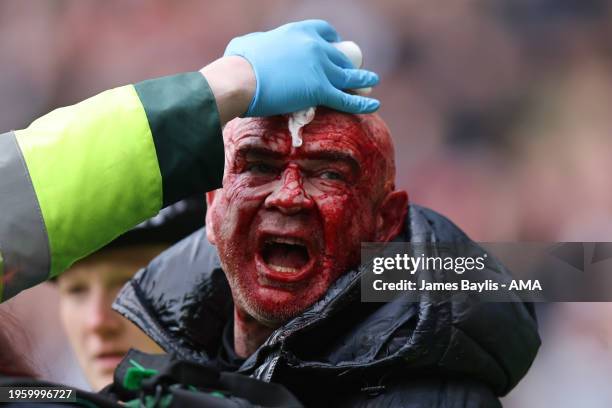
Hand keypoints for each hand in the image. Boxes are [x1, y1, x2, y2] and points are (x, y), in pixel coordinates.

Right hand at [224, 19, 379, 116]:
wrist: (240, 78)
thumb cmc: (237, 63)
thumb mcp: (249, 44)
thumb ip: (258, 45)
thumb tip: (252, 52)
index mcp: (298, 31)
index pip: (325, 31)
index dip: (333, 41)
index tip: (336, 47)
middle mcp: (314, 46)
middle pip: (339, 55)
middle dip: (348, 63)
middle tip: (352, 71)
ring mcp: (320, 68)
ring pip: (349, 75)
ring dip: (364, 78)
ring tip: (373, 81)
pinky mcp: (320, 90)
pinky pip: (347, 97)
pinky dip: (363, 102)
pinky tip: (374, 103)